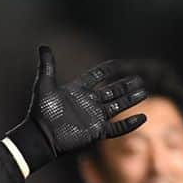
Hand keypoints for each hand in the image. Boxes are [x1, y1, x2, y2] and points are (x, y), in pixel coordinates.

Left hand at [7, 46, 148, 172]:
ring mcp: (93, 118)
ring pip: (117, 106)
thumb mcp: (44, 85)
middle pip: (111, 92)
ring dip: (130, 100)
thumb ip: (47, 66)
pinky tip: (142, 117)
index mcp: (78, 91)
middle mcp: (88, 103)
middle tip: (139, 79)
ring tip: (143, 92)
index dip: (106, 70)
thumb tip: (43, 46)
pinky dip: (129, 124)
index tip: (118, 64)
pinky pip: (117, 129)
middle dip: (125, 86)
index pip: (96, 77)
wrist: (39, 136)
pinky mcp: (96, 132)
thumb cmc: (40, 112)